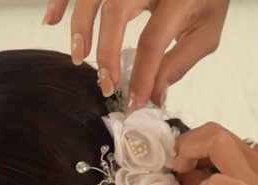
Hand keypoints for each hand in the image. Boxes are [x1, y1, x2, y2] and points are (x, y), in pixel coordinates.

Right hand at [43, 0, 228, 110]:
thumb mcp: (206, 28)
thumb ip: (181, 61)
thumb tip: (154, 94)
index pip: (153, 40)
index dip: (141, 75)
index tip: (134, 102)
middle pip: (116, 13)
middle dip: (107, 53)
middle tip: (106, 85)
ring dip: (80, 28)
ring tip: (79, 58)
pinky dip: (59, 1)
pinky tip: (51, 21)